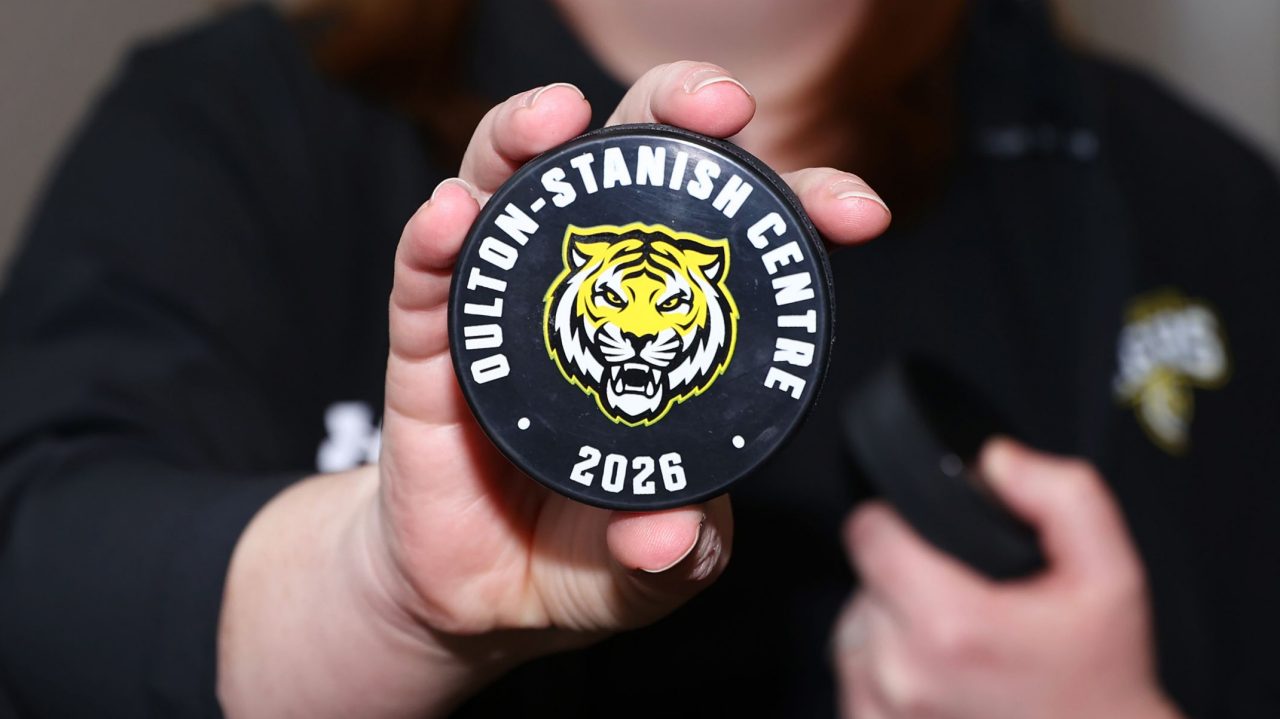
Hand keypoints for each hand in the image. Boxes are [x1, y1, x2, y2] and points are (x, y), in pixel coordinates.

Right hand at [219, 61, 891, 717]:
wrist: (482, 596)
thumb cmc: (588, 556)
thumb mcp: (658, 564)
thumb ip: (673, 548)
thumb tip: (665, 535)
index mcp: (671, 328)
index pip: (737, 241)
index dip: (798, 207)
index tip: (857, 215)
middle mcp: (591, 294)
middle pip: (627, 171)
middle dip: (672, 117)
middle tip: (718, 109)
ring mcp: (508, 309)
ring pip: (514, 189)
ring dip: (530, 139)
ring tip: (558, 119)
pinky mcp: (429, 345)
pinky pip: (426, 279)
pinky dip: (436, 237)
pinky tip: (454, 213)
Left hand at [834, 439, 1183, 718]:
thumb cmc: (1101, 680)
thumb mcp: (1110, 573)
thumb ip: (1060, 495)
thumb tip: (997, 461)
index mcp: (949, 624)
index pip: (867, 532)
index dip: (896, 521)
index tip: (928, 537)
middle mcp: (902, 672)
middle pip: (864, 580)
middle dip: (907, 578)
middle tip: (967, 600)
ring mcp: (882, 711)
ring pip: (855, 630)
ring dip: (892, 626)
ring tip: (956, 644)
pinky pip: (854, 678)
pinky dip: (884, 672)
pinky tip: (940, 678)